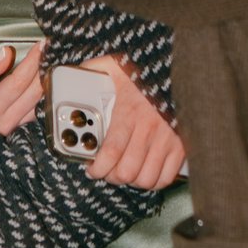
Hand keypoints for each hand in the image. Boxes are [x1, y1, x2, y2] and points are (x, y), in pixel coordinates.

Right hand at [0, 41, 44, 137]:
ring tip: (51, 64)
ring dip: (47, 83)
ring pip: (40, 104)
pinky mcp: (17, 129)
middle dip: (45, 69)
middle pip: (35, 93)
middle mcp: (6, 120)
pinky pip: (37, 112)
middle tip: (51, 50)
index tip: (41, 45)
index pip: (19, 81)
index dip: (32, 61)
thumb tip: (7, 52)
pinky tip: (45, 83)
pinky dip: (43, 96)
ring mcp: (13, 127)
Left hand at [75, 54, 185, 187]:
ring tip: (125, 171)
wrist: (175, 66)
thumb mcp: (111, 66)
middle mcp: (148, 128)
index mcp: (128, 112)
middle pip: (127, 171)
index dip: (98, 168)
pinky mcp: (181, 145)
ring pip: (146, 179)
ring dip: (132, 180)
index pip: (110, 153)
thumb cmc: (140, 69)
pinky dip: (153, 181)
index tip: (91, 169)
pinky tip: (145, 171)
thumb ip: (88, 73)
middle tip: (106, 170)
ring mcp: (166, 139)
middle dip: (111, 176)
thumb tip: (66, 78)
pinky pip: (166, 177)